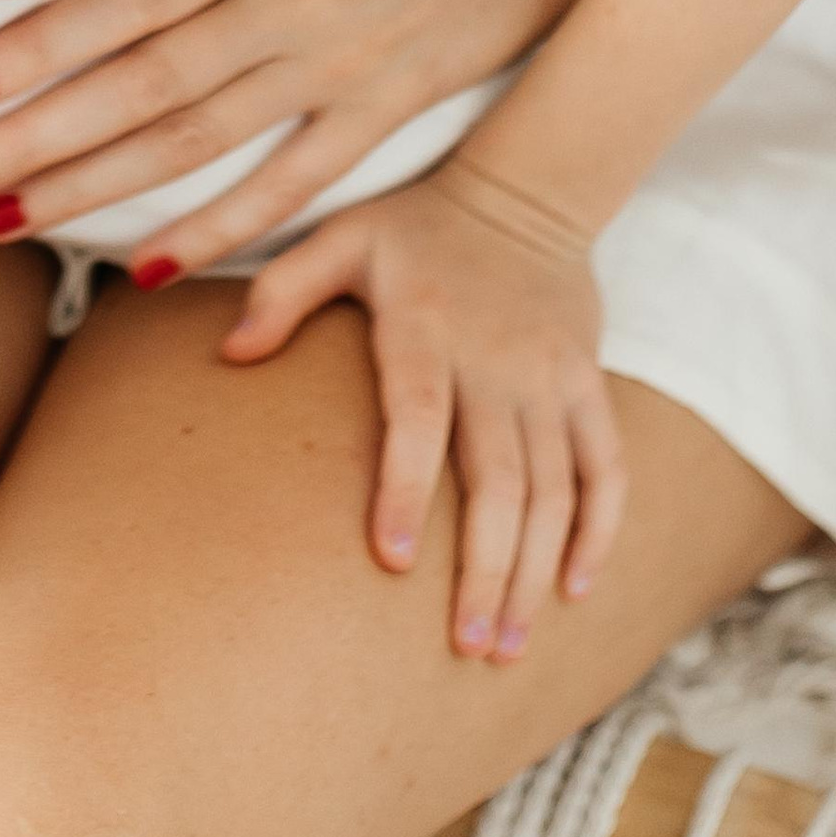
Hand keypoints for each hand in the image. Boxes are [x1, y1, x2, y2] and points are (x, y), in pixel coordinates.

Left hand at [222, 161, 624, 660]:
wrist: (528, 187)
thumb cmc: (414, 226)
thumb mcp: (340, 237)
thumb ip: (282, 291)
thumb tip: (228, 356)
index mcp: (425, 324)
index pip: (417, 414)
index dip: (404, 486)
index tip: (391, 561)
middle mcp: (494, 357)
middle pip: (498, 477)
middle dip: (484, 568)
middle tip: (464, 649)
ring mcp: (549, 374)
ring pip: (554, 486)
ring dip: (535, 570)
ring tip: (505, 646)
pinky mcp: (588, 380)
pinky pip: (607, 462)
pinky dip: (599, 527)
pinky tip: (576, 588)